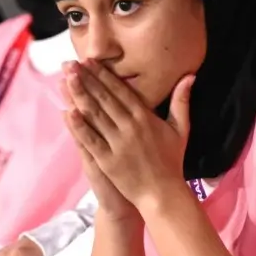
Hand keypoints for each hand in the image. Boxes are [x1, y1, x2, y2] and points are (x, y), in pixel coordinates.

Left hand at [61, 60, 192, 207]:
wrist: (163, 194)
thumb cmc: (171, 161)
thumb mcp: (181, 129)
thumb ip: (181, 101)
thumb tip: (189, 76)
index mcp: (145, 118)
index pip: (120, 91)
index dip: (103, 75)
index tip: (89, 61)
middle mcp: (130, 127)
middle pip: (104, 98)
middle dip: (86, 79)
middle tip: (70, 63)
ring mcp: (117, 144)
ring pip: (95, 115)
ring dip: (79, 95)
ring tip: (66, 78)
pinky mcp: (107, 161)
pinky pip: (91, 140)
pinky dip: (79, 126)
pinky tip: (67, 112)